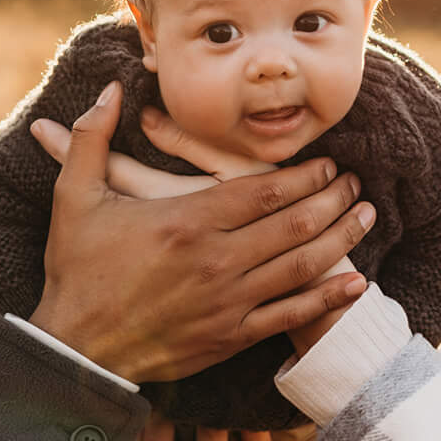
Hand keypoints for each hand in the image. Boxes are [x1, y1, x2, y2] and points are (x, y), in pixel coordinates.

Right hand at [30, 82, 374, 383]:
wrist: (75, 351)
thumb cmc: (75, 272)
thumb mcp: (75, 198)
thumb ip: (91, 138)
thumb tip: (109, 89)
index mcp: (185, 221)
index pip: (263, 191)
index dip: (304, 175)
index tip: (328, 163)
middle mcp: (215, 260)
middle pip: (293, 224)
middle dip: (332, 200)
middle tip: (356, 184)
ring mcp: (227, 302)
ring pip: (301, 266)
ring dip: (340, 239)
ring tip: (365, 217)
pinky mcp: (230, 337)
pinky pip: (290, 316)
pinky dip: (327, 299)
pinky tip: (354, 284)